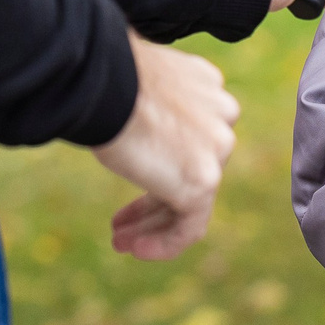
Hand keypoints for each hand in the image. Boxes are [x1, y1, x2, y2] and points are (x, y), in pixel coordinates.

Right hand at [93, 33, 237, 260]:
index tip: (132, 169)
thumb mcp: (132, 81)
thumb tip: (127, 115)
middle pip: (191, 167)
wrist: (104, 78)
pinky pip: (190, 225)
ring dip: (154, 224)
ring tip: (122, 242)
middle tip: (123, 222)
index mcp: (205, 85)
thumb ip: (144, 101)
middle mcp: (220, 114)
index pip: (191, 134)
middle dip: (155, 199)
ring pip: (192, 199)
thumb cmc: (103, 74)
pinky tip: (136, 249)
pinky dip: (165, 242)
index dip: (160, 158)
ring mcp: (217, 148)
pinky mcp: (203, 180)